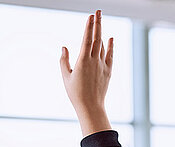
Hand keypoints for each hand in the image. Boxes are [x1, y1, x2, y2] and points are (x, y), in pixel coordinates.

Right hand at [60, 10, 112, 136]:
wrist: (90, 106)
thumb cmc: (75, 93)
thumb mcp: (66, 77)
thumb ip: (64, 61)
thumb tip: (63, 47)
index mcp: (83, 61)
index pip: (87, 39)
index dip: (89, 26)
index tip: (90, 16)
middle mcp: (94, 61)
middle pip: (97, 38)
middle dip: (97, 23)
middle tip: (98, 11)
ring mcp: (102, 65)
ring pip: (103, 45)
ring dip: (101, 33)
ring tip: (99, 23)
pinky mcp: (108, 71)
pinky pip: (110, 55)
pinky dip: (111, 46)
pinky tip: (111, 38)